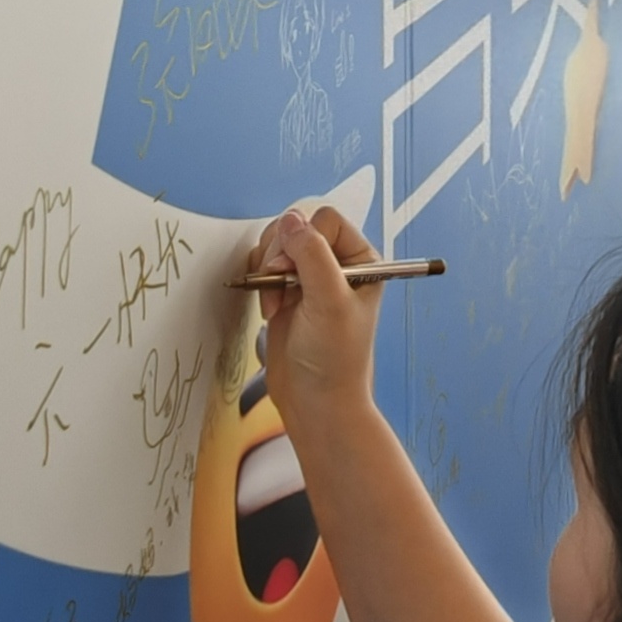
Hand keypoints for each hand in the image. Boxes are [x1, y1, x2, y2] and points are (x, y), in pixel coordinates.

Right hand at [252, 206, 383, 427]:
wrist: (314, 401)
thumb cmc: (334, 359)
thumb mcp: (329, 302)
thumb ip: (312, 256)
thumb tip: (291, 221)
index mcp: (361, 261)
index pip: (325, 221)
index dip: (304, 239)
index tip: (292, 271)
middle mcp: (337, 265)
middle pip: (297, 228)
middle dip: (280, 254)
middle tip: (280, 283)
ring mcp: (310, 279)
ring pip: (277, 245)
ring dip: (268, 269)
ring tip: (277, 301)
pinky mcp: (287, 293)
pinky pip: (264, 266)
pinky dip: (259, 283)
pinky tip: (271, 309)